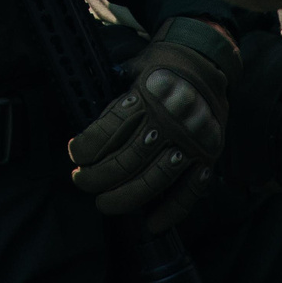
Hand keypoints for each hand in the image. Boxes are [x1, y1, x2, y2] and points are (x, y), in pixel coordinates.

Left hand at [69, 20, 234, 229]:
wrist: (207, 59)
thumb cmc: (163, 66)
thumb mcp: (134, 69)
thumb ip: (116, 98)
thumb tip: (89, 127)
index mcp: (147, 97)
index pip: (108, 130)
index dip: (86, 147)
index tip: (74, 155)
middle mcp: (169, 122)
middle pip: (126, 161)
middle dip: (97, 178)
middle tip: (81, 182)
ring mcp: (190, 142)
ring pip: (153, 182)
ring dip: (124, 198)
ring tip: (104, 203)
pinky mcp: (207, 156)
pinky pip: (189, 192)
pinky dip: (171, 212)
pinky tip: (151, 223)